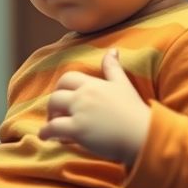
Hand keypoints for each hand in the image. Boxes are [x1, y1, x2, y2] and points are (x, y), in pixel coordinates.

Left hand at [39, 49, 149, 166]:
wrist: (142, 134)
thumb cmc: (134, 110)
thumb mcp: (123, 84)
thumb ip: (113, 67)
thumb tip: (113, 50)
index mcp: (93, 84)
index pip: (68, 78)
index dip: (62, 88)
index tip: (64, 96)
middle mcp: (83, 95)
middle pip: (57, 94)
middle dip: (53, 104)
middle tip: (56, 113)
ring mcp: (79, 112)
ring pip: (53, 109)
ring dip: (49, 117)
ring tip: (52, 126)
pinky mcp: (77, 130)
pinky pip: (53, 128)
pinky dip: (46, 132)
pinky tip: (45, 137)